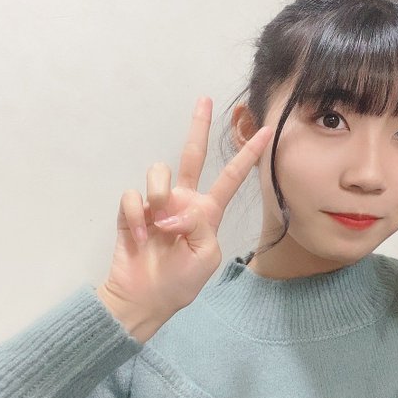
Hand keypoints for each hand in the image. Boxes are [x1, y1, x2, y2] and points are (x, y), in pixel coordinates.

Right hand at [97, 97, 271, 341]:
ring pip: (159, 171)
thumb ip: (198, 225)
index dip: (248, 155)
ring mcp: (157, 203)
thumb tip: (173, 208)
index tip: (266, 131)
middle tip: (204, 100)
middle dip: (198, 127)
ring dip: (159, 194)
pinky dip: (136, 216)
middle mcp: (183, 200)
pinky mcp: (132, 209)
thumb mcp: (206, 255)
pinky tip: (139, 236)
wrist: (145, 298)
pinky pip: (133, 196)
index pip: (230, 177)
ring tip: (158, 225)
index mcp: (207, 211)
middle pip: (192, 156)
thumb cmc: (181, 281)